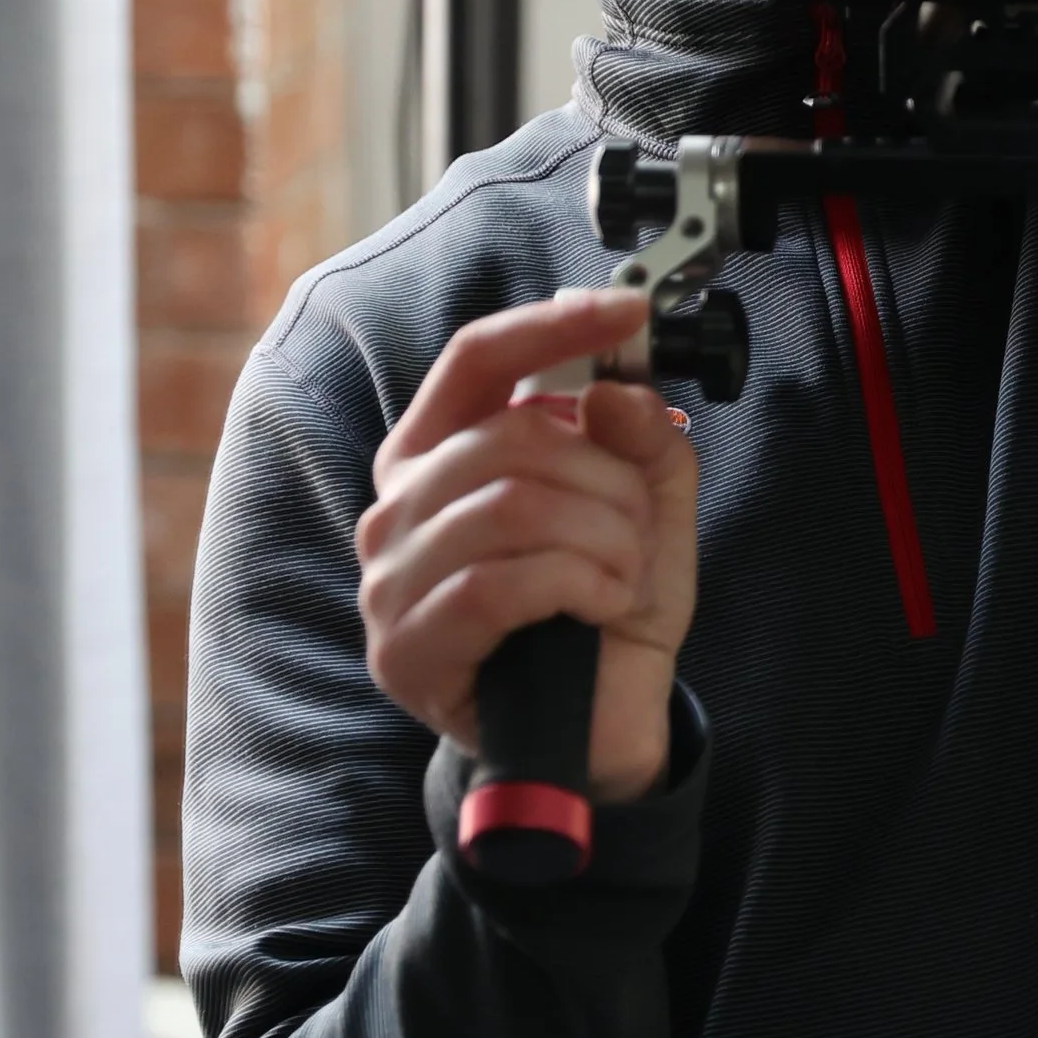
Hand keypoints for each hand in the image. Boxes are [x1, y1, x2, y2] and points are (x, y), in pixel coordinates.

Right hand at [356, 289, 699, 805]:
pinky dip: (576, 587)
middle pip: (510, 438)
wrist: (604, 726)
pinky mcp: (405, 649)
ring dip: (601, 538)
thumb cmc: (605, 612)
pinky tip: (600, 608)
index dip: (549, 326)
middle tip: (639, 527)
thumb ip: (644, 442)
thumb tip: (616, 391)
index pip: (474, 361)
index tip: (628, 310)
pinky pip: (498, 583)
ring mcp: (390, 581)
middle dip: (606, 478)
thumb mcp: (646, 511)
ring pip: (513, 507)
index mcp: (440, 456)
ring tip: (623, 575)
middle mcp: (397, 508)